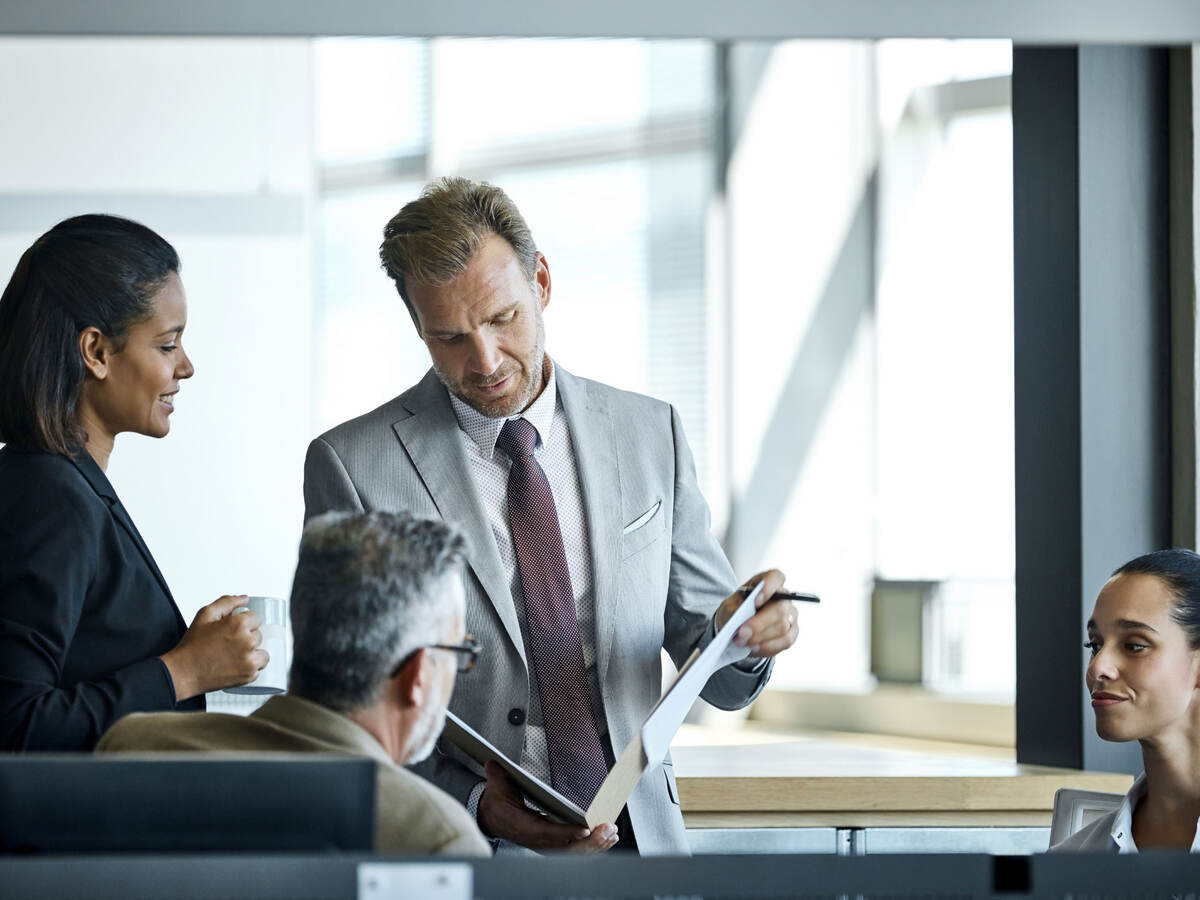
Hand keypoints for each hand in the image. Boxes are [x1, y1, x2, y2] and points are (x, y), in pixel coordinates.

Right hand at [160, 595, 268, 699]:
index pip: (256, 618)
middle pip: (259, 634)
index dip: (244, 623)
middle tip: (228, 644)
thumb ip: (227, 602)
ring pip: (262, 651)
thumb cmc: (192, 646)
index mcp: (238, 625)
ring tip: (234, 655)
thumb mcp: (205, 615)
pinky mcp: (249, 675)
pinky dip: (250, 667)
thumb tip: (244, 599)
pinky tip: (235, 665)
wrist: (184, 672)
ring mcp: (250, 660)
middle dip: (246, 637)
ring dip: (253, 653)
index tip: (233, 630)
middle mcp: (247, 641)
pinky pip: (259, 667)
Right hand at [476, 761, 617, 852]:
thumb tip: (493, 763)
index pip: (546, 833)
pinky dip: (592, 846)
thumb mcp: (496, 788)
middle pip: (565, 848)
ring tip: (611, 833)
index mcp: (521, 826)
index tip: (584, 829)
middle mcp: (535, 840)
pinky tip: (605, 839)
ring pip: (572, 852)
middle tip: (607, 830)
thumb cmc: (498, 803)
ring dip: (594, 845)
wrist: (492, 818)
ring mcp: (545, 845)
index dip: (565, 832)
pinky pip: (574, 850)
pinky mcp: (552, 845)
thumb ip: (497, 776)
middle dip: (589, 842)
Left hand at [713, 569, 797, 659]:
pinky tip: (753, 649)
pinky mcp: (792, 632)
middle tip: (741, 634)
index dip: (769, 587)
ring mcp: (791, 615)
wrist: (739, 626)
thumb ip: (733, 611)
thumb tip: (739, 622)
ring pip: (782, 627)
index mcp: (767, 582)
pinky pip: (785, 641)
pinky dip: (767, 647)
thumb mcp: (729, 607)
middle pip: (779, 609)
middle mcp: (784, 597)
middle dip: (759, 624)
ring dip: (760, 638)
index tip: (755, 601)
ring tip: (742, 643)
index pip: (776, 577)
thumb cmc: (736, 610)